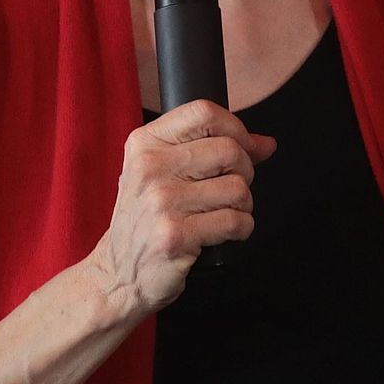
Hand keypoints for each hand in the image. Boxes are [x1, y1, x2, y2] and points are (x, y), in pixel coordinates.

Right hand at [84, 100, 273, 319]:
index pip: (203, 112)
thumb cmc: (146, 220)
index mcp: (144, 144)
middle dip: (244, 171)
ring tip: (224, 213)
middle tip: (231, 189)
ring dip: (243, 205)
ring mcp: (161, 202)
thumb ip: (210, 150)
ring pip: (237, 188)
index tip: (241, 148)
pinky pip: (235, 221)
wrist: (118, 272)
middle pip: (229, 149)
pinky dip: (241, 228)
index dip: (235, 128)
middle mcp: (150, 167)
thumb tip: (265, 144)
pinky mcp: (175, 235)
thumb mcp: (163, 174)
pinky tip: (224, 233)